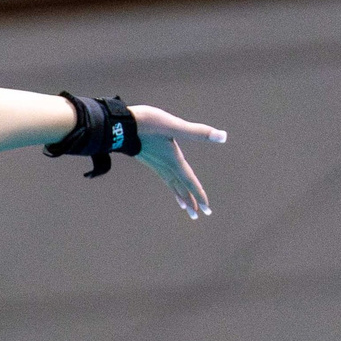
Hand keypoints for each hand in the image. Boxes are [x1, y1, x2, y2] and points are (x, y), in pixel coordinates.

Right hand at [130, 105, 225, 219]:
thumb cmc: (146, 124)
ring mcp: (155, 164)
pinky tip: (169, 183)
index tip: (206, 209)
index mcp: (173, 160)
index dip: (199, 194)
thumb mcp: (173, 126)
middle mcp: (164, 166)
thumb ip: (197, 132)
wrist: (117, 125)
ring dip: (180, 196)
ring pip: (171, 185)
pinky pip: (164, 178)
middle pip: (180, 188)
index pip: (189, 181)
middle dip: (190, 202)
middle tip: (197, 216)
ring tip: (185, 207)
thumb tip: (223, 136)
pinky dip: (171, 186)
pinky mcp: (149, 159)